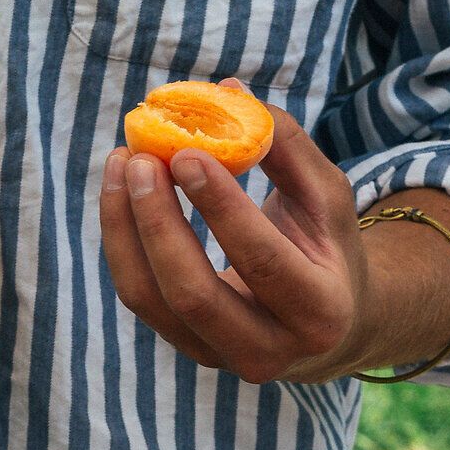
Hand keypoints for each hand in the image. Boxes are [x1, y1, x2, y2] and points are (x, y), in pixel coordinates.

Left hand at [101, 97, 379, 384]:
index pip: (262, 261)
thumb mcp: (326, 196)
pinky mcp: (187, 348)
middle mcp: (270, 352)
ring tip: (121, 163)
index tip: (186, 152)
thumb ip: (287, 146)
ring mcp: (221, 357)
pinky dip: (122, 241)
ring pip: (152, 300)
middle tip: (140, 157)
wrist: (328, 324)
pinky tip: (121, 191)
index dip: (220, 207)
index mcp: (320, 312)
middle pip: (194, 294)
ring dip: (126, 228)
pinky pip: (139, 296)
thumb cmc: (327, 246)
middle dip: (158, 222)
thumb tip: (228, 91)